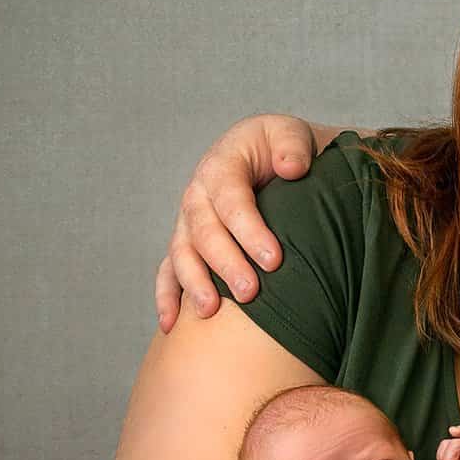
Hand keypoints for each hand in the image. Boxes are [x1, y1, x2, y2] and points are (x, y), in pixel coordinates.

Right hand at [155, 114, 317, 331]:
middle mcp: (198, 195)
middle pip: (204, 232)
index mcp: (222, 166)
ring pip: (182, 254)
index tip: (274, 259)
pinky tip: (172, 325)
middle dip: (226, 264)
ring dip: (194, 284)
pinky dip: (167, 297)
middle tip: (251, 292)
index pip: (231, 200)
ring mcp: (188, 222)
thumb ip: (292, 146)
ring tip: (211, 312)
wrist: (272, 157)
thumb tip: (292, 168)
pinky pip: (169, 271)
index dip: (249, 230)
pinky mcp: (187, 244)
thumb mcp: (291, 135)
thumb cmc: (284, 149)